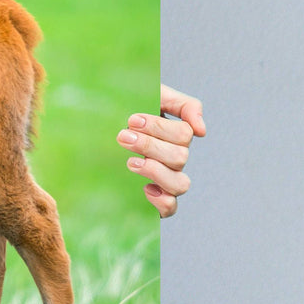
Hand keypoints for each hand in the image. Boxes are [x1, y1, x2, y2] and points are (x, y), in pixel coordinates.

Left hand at [119, 84, 204, 217]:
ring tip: (130, 162)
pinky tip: (145, 188)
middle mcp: (175, 159)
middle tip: (123, 136)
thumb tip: (201, 131)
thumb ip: (184, 105)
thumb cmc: (130, 106)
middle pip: (180, 157)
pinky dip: (161, 200)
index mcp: (177, 135)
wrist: (102, 121)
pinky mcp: (155, 198)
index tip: (132, 120)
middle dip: (149, 145)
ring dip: (155, 171)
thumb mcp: (156, 95)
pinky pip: (170, 208)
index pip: (184, 134)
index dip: (159, 127)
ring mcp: (167, 179)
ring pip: (180, 184)